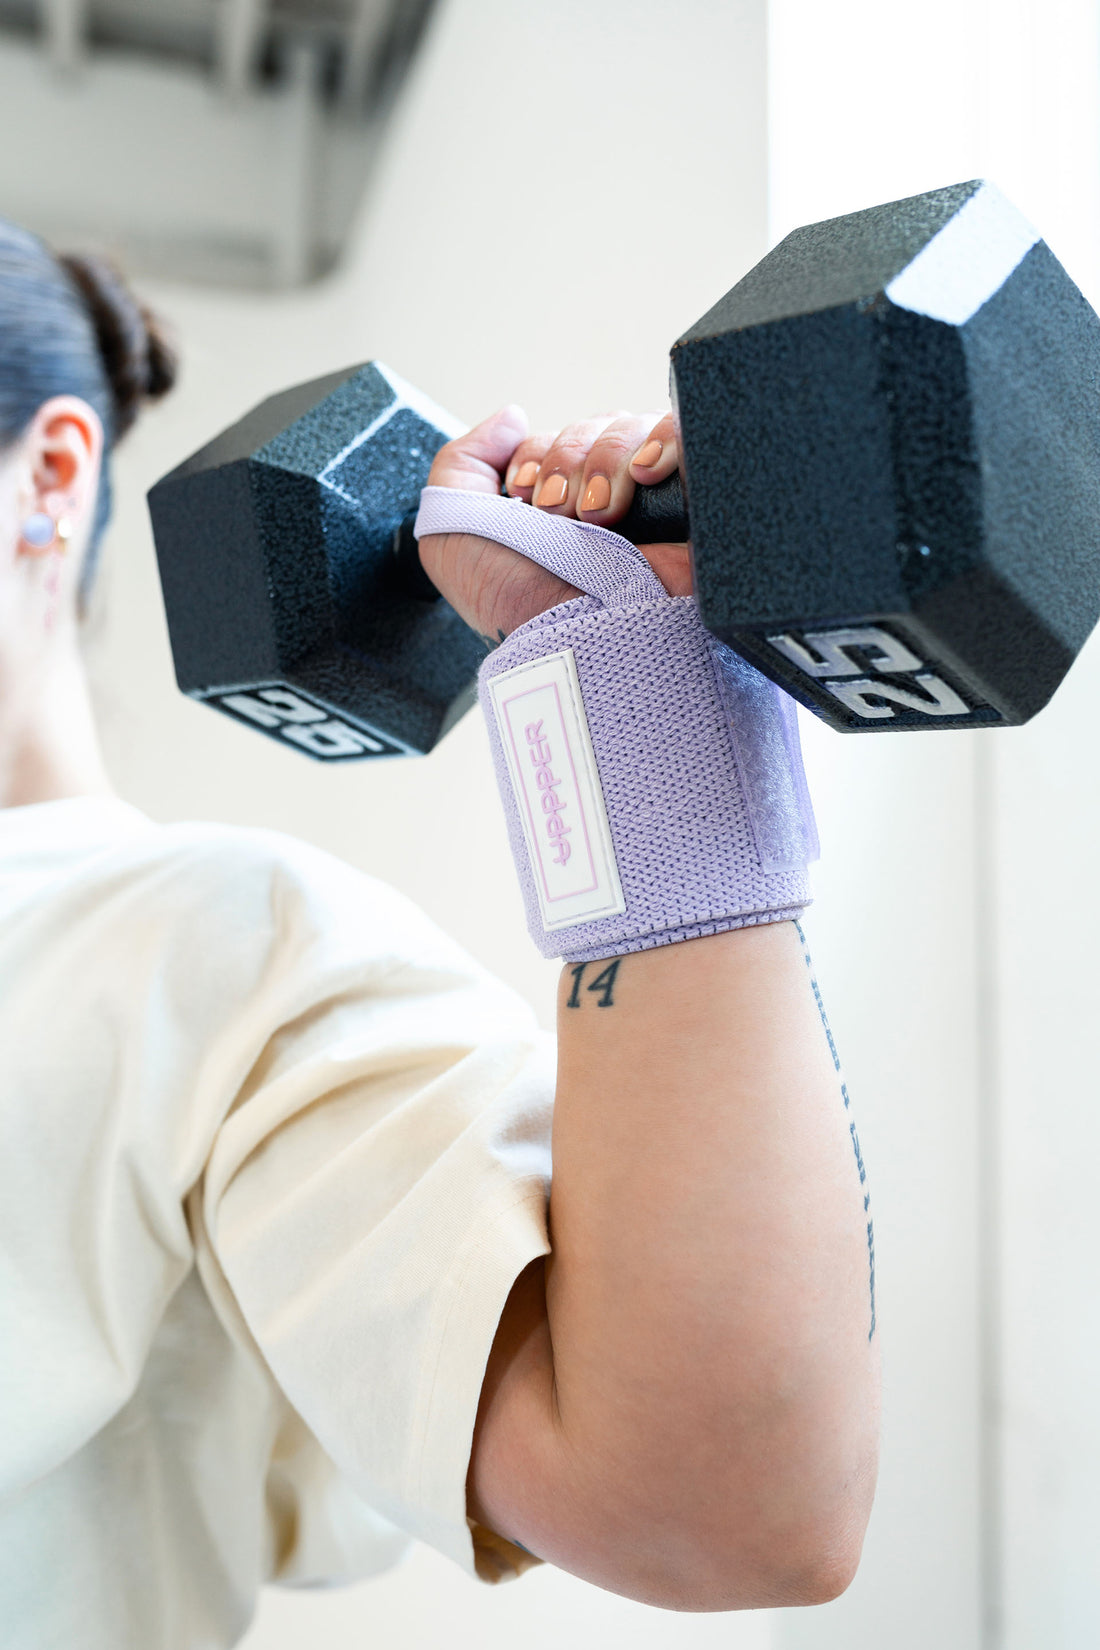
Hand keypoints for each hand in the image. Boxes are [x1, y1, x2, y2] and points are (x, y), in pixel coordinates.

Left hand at [418, 406, 690, 645]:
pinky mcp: (696, 500)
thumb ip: (460, 464)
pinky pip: (684, 432)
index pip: (554, 440)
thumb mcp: (449, 532)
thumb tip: (513, 417)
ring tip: (598, 515)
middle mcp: (608, 500)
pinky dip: (661, 441)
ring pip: (631, 427)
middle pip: (593, 427)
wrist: (576, 634)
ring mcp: (655, 499)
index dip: (535, 458)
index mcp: (559, 507)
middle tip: (558, 515)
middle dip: (566, 461)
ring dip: (604, 461)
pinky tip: (645, 475)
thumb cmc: (513, 599)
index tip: (523, 500)